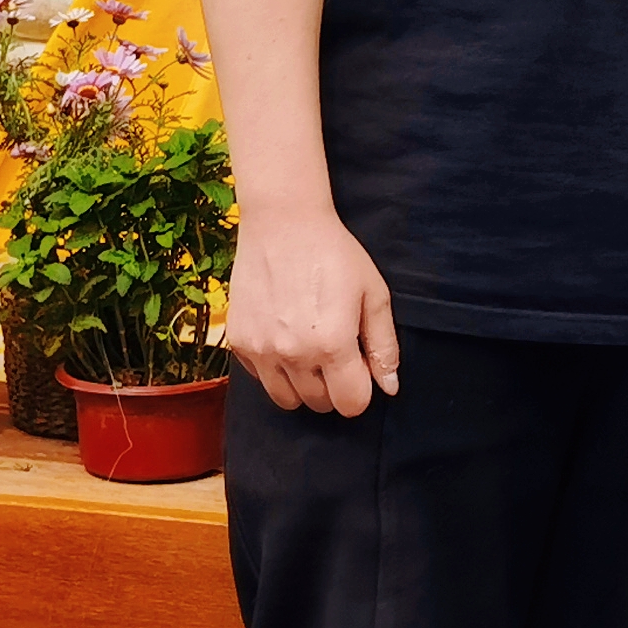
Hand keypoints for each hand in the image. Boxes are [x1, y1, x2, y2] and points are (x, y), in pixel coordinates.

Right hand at [226, 207, 398, 417]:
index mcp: (332, 344)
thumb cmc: (335, 255)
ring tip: (312, 351)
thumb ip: (383, 346)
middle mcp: (293, 354)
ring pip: (286, 399)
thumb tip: (389, 387)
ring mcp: (261, 350)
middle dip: (334, 387)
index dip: (361, 392)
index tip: (360, 370)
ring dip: (303, 385)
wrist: (283, 224)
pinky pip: (260, 378)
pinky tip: (286, 338)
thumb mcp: (374, 295)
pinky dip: (275, 369)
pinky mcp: (238, 341)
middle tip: (338, 354)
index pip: (350, 403)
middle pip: (319, 403)